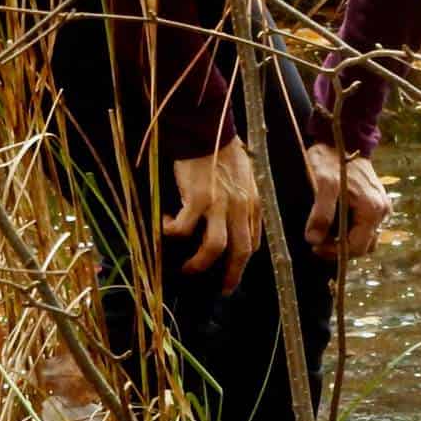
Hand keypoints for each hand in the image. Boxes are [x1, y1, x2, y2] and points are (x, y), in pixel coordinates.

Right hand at [167, 139, 262, 292]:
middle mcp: (240, 206)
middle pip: (241, 250)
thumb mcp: (244, 179)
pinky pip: (185, 228)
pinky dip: (174, 233)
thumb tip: (235, 225)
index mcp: (252, 203)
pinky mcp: (198, 198)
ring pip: (215, 246)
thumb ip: (242, 203)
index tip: (233, 273)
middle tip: (221, 289)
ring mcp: (220, 203)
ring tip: (187, 269)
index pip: (254, 241)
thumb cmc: (222, 153)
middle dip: (231, 275)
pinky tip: (167, 228)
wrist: (207, 131)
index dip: (243, 261)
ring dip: (200, 263)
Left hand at [303, 144, 391, 261]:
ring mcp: (381, 208)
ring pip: (366, 237)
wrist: (343, 139)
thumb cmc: (333, 160)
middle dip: (340, 248)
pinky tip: (335, 221)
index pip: (357, 247)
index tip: (315, 247)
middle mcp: (382, 212)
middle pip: (363, 246)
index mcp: (372, 210)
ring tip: (325, 233)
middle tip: (318, 241)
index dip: (335, 252)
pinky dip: (351, 229)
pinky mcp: (376, 203)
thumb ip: (321, 214)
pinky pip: (366, 226)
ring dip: (346, 241)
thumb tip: (314, 240)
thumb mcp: (324, 185)